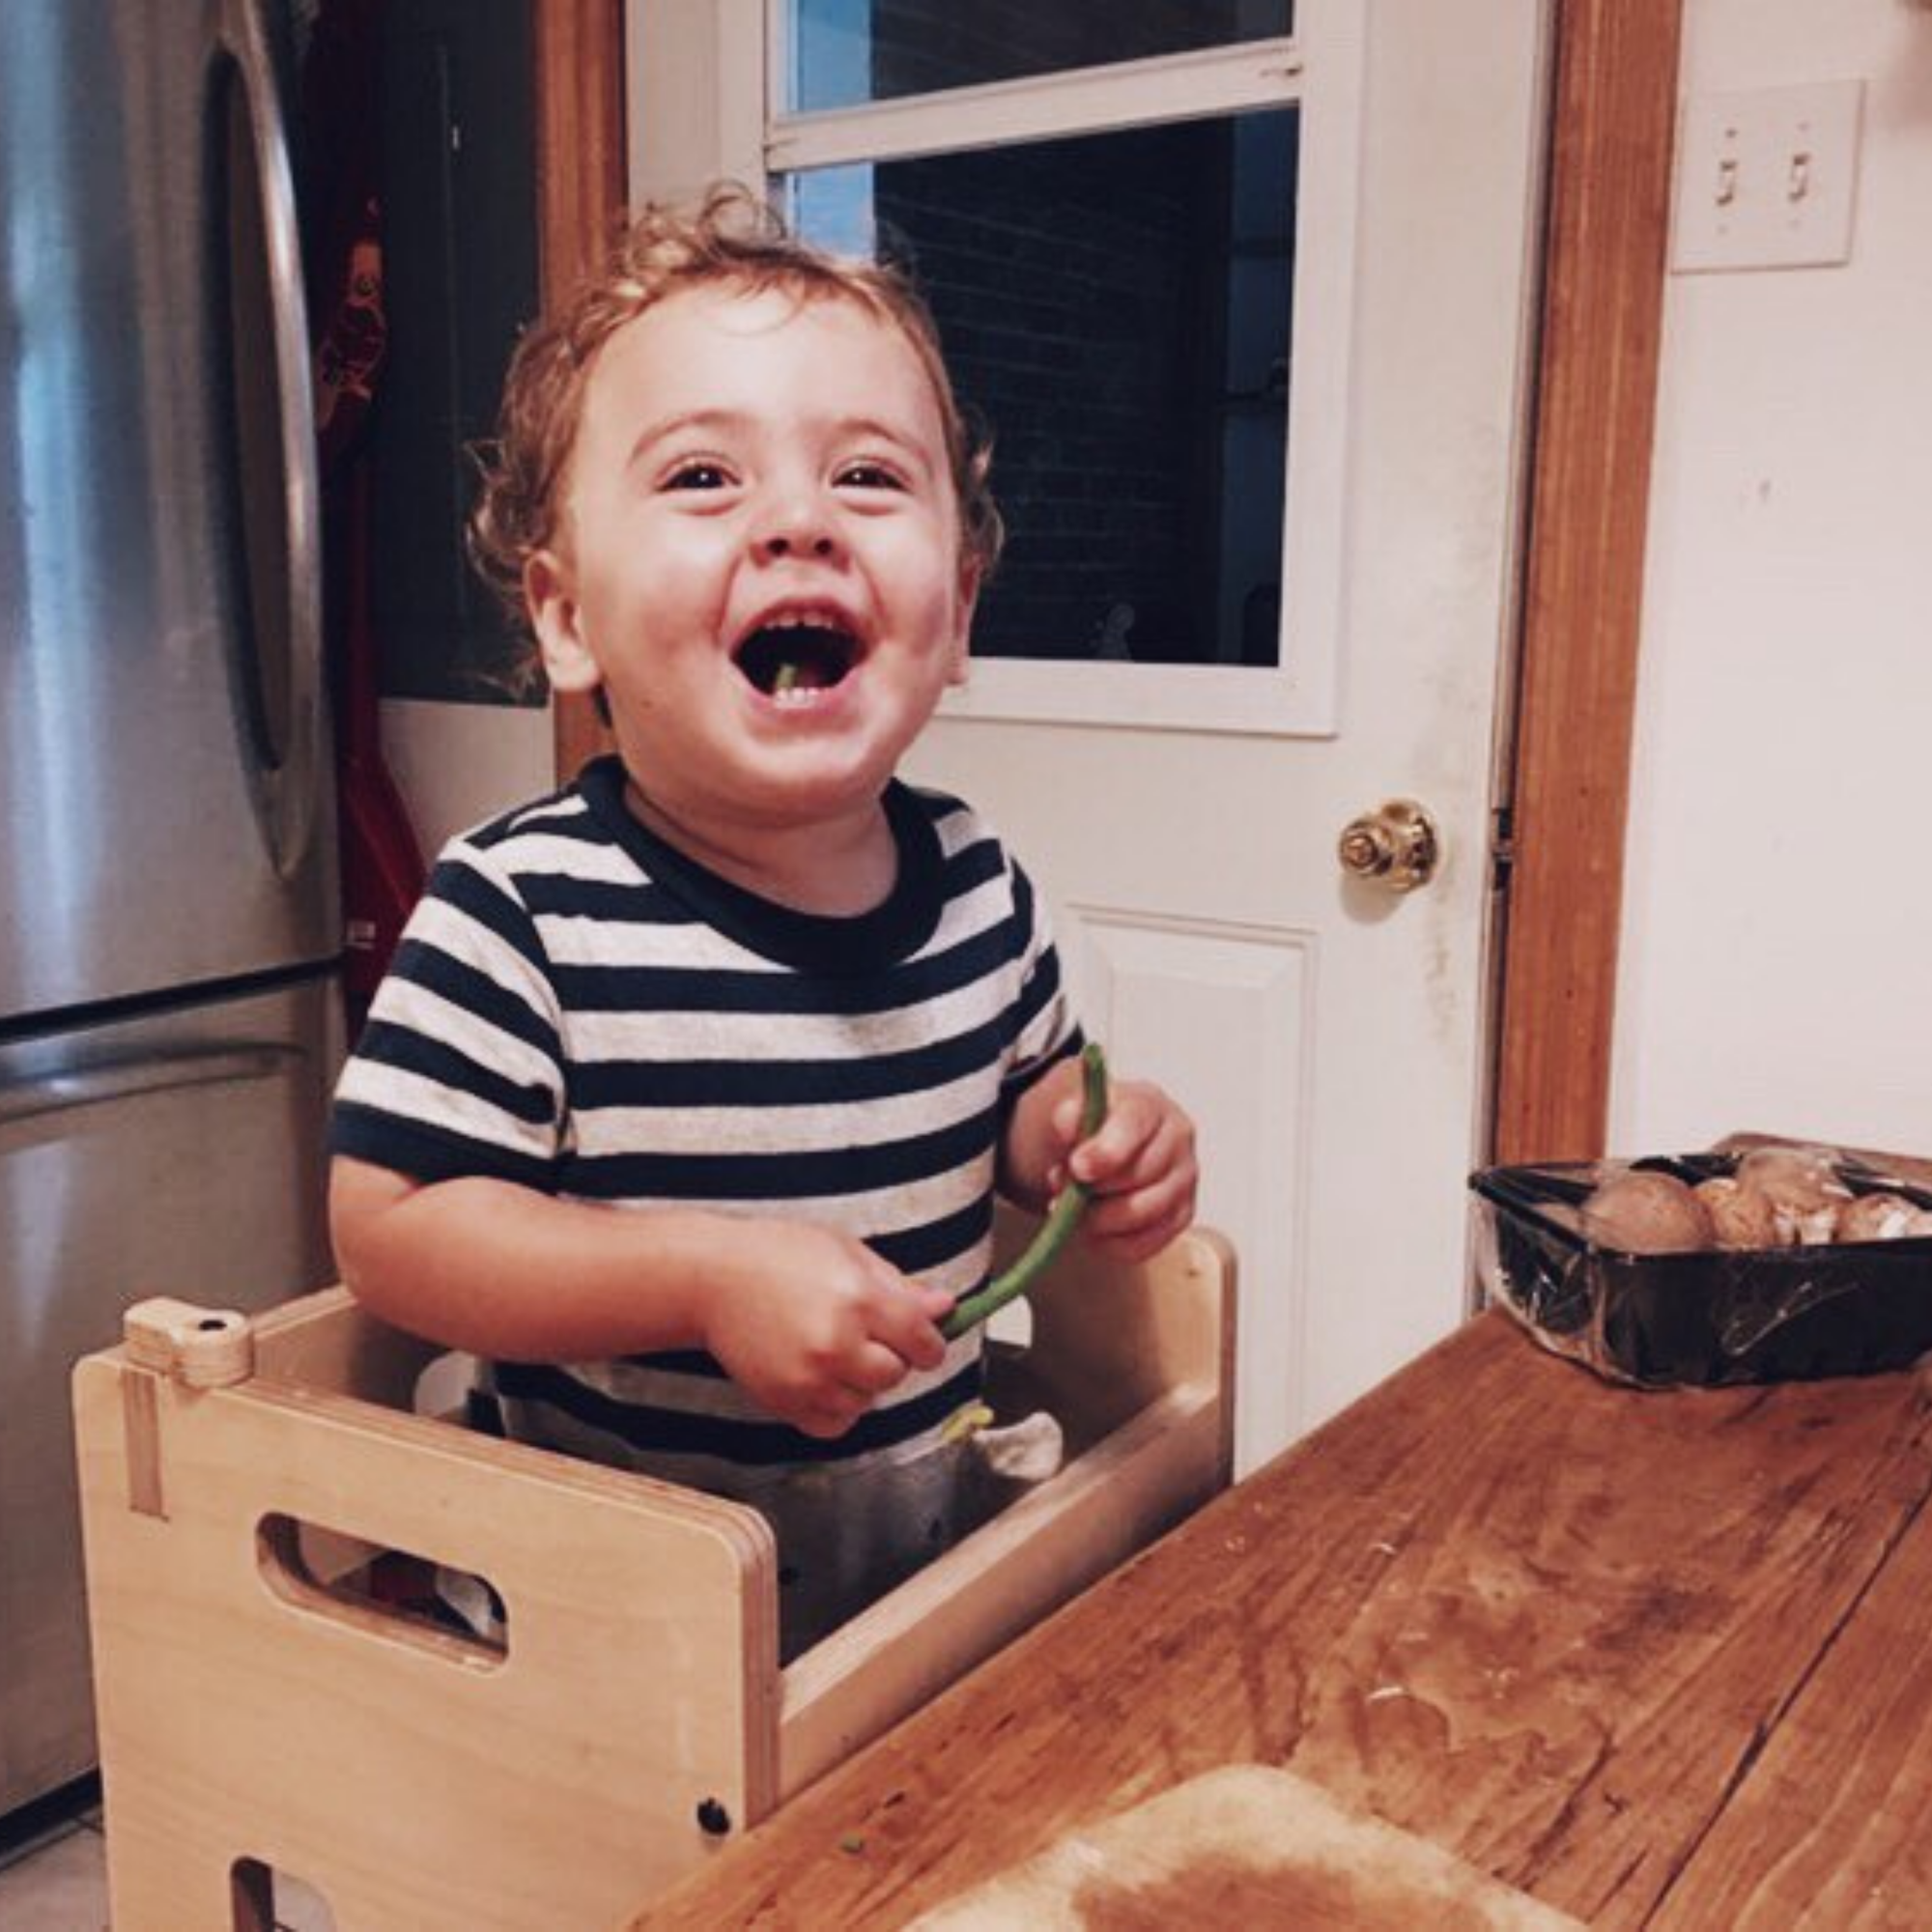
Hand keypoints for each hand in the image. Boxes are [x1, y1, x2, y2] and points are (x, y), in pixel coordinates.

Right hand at [701, 1221, 954, 1438]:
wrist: (713, 1277)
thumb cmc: (779, 1254)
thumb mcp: (848, 1252)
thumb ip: (900, 1286)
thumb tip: (944, 1308)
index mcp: (860, 1300)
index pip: (923, 1342)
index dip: (930, 1340)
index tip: (921, 1336)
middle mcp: (837, 1344)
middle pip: (896, 1374)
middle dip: (893, 1357)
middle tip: (869, 1335)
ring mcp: (809, 1378)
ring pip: (867, 1401)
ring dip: (862, 1382)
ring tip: (836, 1349)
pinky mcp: (784, 1401)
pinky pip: (834, 1424)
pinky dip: (837, 1407)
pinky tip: (823, 1376)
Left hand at [1050, 1068, 1198, 1263]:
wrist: (1108, 1146)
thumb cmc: (1093, 1129)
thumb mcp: (1074, 1113)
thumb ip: (1068, 1116)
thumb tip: (1067, 1124)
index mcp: (1150, 1105)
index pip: (1133, 1126)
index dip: (1105, 1151)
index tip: (1078, 1169)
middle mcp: (1177, 1139)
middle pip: (1139, 1175)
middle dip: (1094, 1189)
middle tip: (1060, 1188)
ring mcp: (1184, 1179)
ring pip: (1143, 1213)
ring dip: (1099, 1220)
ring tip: (1073, 1210)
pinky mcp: (1182, 1214)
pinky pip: (1146, 1242)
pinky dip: (1112, 1243)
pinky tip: (1091, 1230)